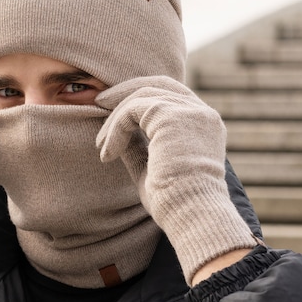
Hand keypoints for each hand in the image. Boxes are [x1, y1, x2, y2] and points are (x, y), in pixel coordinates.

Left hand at [96, 76, 255, 284]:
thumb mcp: (152, 168)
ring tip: (100, 145)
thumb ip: (138, 146)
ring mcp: (190, 111)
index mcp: (202, 125)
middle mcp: (202, 113)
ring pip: (140, 97)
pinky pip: (132, 110)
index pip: (170, 95)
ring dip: (115, 120)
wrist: (192, 216)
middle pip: (156, 85)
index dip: (139, 96)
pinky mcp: (172, 116)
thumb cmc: (174, 203)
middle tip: (98, 103)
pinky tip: (108, 153)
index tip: (112, 107)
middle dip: (124, 92)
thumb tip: (117, 134)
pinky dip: (115, 129)